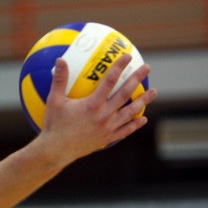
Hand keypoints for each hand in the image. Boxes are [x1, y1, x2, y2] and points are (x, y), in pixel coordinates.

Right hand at [40, 54, 156, 159]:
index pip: (109, 81)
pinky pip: (125, 130)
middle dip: (137, 78)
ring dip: (143, 101)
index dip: (119, 67)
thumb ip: (59, 80)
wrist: (56, 151)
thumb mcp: (54, 101)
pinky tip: (142, 119)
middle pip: (125, 93)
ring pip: (130, 112)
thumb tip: (60, 60)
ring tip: (153, 92)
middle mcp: (104, 115)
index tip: (127, 56)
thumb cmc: (54, 125)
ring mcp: (108, 128)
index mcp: (93, 104)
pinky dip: (135, 124)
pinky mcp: (107, 138)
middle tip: (147, 68)